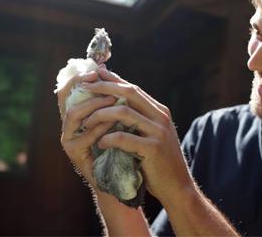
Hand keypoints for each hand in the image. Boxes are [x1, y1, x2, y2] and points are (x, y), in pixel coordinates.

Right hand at [56, 70, 115, 185]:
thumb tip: (110, 73)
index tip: (97, 71)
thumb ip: (111, 101)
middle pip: (67, 99)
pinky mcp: (73, 154)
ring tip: (114, 101)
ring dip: (94, 106)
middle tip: (107, 84)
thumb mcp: (117, 119)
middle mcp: (69, 125)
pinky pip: (84, 137)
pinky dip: (99, 129)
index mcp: (78, 115)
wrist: (121, 176)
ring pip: (73, 115)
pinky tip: (114, 125)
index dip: (79, 78)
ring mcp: (69, 139)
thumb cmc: (120, 146)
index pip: (68, 90)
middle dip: (88, 89)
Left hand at [80, 68, 194, 203]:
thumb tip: (116, 106)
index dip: (113, 80)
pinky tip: (101, 143)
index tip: (95, 75)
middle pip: (129, 93)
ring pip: (124, 112)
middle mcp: (161, 117)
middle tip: (84, 88)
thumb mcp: (152, 135)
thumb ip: (140, 120)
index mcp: (160, 112)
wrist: (177, 186)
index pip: (133, 89)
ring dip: (101, 114)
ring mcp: (158, 132)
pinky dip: (109, 138)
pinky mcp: (153, 149)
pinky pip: (124, 138)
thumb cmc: (159, 161)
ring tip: (87, 121)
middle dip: (104, 88)